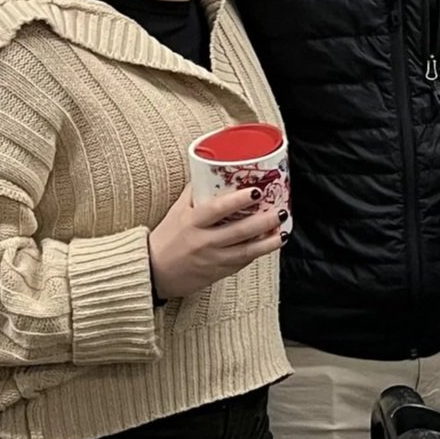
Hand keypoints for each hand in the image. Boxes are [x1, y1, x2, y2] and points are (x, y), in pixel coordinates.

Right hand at [148, 184, 283, 301]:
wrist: (155, 271)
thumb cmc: (168, 237)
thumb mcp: (177, 211)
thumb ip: (196, 191)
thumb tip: (215, 166)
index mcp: (191, 222)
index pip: (217, 209)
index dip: (238, 200)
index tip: (257, 191)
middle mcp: (203, 241)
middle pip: (238, 231)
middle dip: (263, 221)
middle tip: (281, 210)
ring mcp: (213, 259)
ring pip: (246, 250)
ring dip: (268, 240)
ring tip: (284, 229)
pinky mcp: (219, 272)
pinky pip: (243, 261)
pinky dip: (259, 252)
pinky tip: (273, 242)